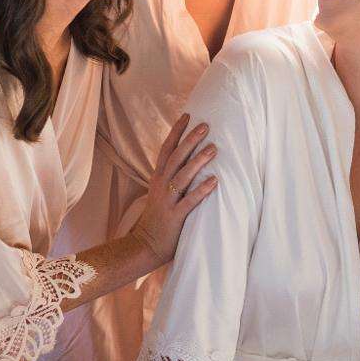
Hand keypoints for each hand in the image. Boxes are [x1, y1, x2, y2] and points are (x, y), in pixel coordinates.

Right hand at [131, 114, 217, 266]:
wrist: (144, 245)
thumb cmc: (158, 218)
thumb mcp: (161, 193)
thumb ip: (172, 177)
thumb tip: (189, 159)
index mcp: (158, 178)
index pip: (166, 149)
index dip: (176, 132)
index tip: (187, 115)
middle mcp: (161, 186)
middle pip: (176, 158)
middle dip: (190, 140)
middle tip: (206, 125)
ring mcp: (167, 201)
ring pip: (182, 176)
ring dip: (198, 161)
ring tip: (214, 149)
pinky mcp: (175, 216)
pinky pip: (189, 201)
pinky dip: (201, 190)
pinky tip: (214, 181)